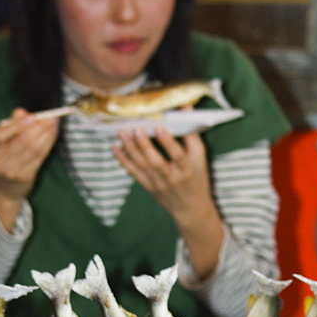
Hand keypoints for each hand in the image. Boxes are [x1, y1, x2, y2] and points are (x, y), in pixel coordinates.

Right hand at [0, 109, 58, 229]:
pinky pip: (39, 158)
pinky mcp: (25, 177)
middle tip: (51, 118)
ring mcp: (11, 171)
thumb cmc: (5, 155)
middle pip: (21, 142)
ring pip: (33, 150)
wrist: (5, 187)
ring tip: (54, 125)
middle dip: (39, 128)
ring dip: (47, 135)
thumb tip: (22, 112)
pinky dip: (48, 144)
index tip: (33, 116)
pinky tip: (52, 135)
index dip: (17, 125)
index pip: (0, 134)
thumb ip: (12, 125)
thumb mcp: (2, 140)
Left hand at [115, 127, 224, 278]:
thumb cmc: (196, 178)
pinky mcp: (148, 187)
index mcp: (188, 169)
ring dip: (130, 150)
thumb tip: (185, 108)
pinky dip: (124, 161)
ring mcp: (158, 184)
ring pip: (142, 166)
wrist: (190, 208)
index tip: (160, 128)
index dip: (168, 142)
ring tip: (122, 134)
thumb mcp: (200, 158)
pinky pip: (134, 173)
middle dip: (144, 146)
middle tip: (135, 129)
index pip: (178, 155)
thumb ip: (192, 134)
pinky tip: (116, 148)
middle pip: (156, 162)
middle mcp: (172, 178)